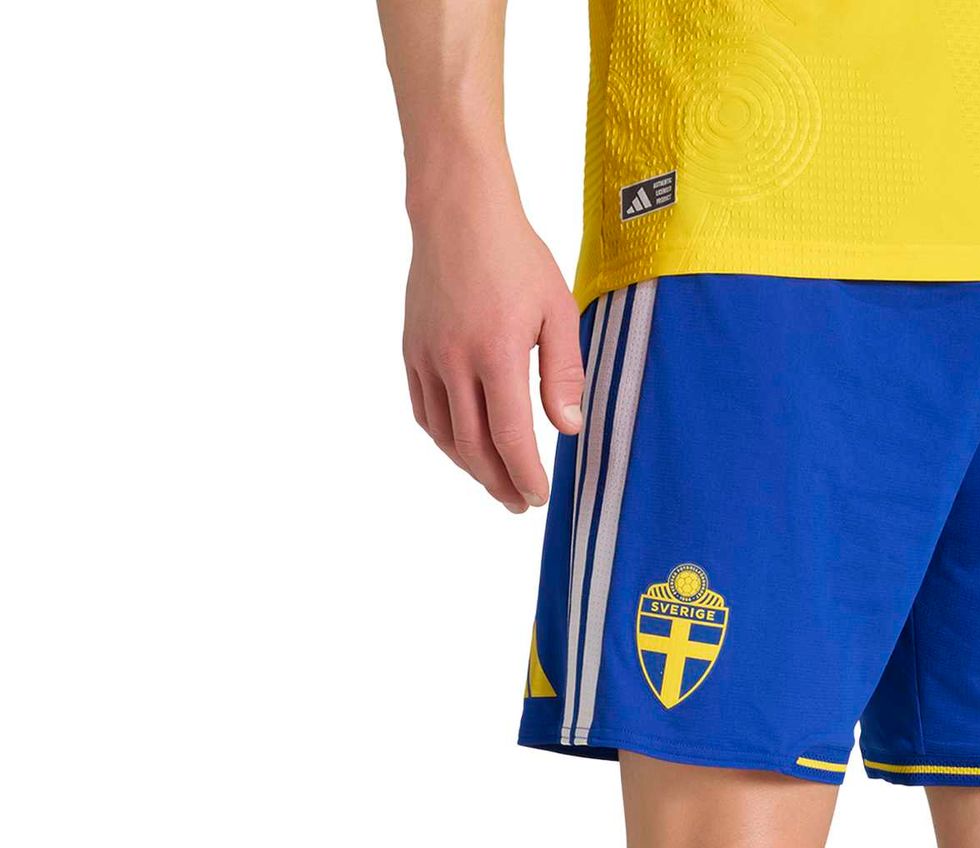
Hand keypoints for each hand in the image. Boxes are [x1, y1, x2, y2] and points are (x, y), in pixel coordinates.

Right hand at [402, 184, 584, 511]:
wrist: (458, 212)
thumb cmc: (516, 257)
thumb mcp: (557, 311)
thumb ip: (564, 373)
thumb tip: (568, 428)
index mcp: (496, 352)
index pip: (509, 436)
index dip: (525, 475)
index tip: (538, 496)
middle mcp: (454, 360)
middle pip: (473, 446)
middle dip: (499, 483)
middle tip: (520, 503)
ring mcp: (427, 356)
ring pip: (445, 435)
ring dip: (471, 468)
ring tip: (497, 483)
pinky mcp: (411, 349)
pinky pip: (424, 410)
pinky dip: (445, 439)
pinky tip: (465, 448)